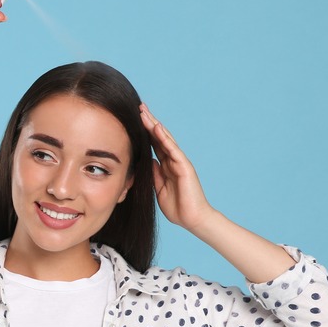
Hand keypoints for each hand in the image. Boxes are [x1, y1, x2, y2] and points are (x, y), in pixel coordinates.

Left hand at [140, 104, 213, 232]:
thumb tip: (148, 160)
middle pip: (159, 137)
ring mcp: (179, 162)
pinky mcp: (185, 167)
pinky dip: (165, 138)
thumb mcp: (158, 188)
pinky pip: (173, 149)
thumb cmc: (177, 207)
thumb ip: (154, 173)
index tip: (134, 118)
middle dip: (149, 122)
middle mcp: (173, 160)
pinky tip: (157, 127)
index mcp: (166, 165)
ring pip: (165, 139)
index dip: (145, 131)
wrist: (193, 220)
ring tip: (144, 112)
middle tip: (138, 106)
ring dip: (154, 125)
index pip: (154, 144)